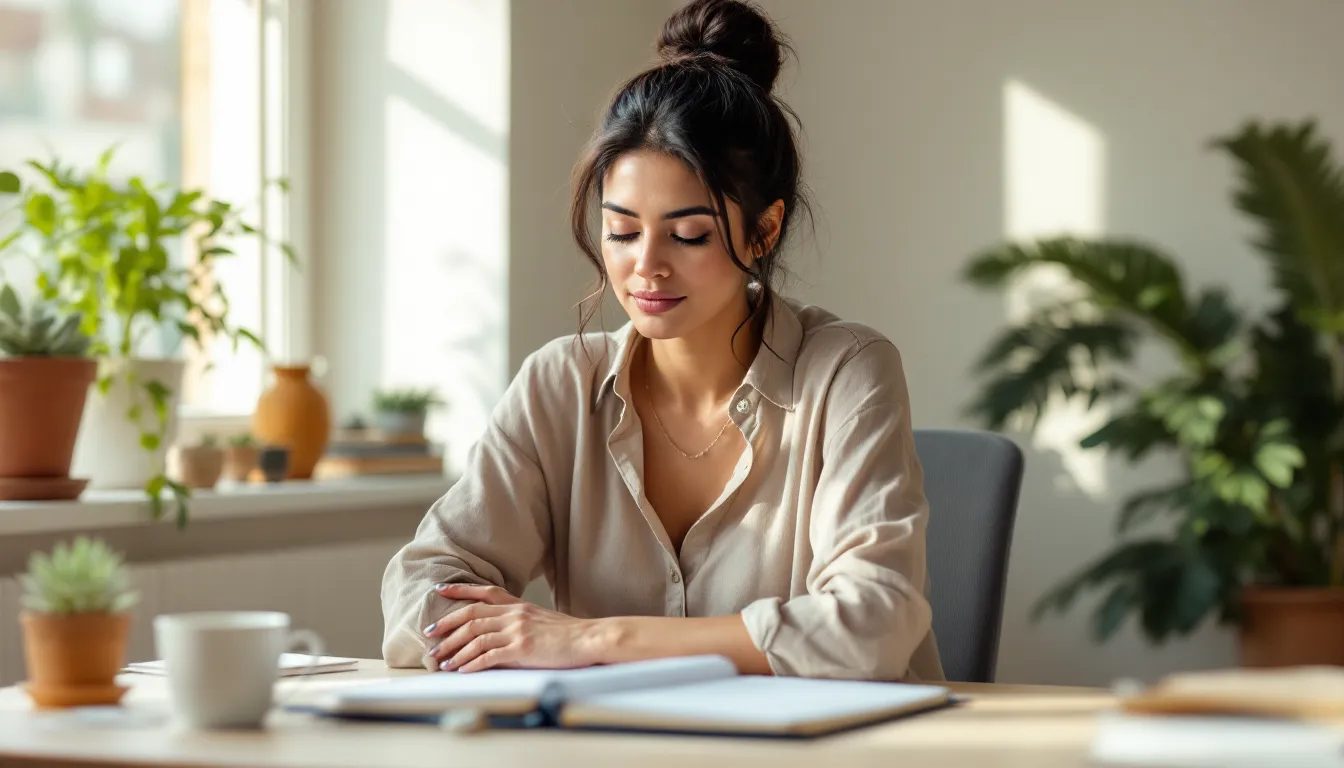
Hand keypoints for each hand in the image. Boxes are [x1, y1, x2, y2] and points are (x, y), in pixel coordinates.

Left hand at [422, 583, 604, 672]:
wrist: (590, 639)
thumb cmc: (569, 634)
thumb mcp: (541, 620)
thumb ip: (519, 622)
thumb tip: (500, 633)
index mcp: (519, 605)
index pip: (484, 592)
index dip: (460, 591)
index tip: (439, 590)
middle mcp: (514, 614)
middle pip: (471, 616)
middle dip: (446, 627)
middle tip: (429, 637)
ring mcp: (517, 630)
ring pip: (475, 637)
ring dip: (454, 650)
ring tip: (441, 662)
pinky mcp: (522, 649)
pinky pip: (489, 656)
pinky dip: (472, 663)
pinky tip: (462, 670)